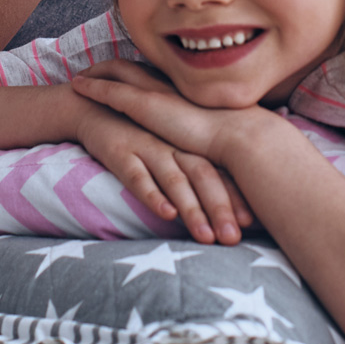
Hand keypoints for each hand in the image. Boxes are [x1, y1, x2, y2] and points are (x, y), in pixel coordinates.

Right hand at [72, 87, 253, 245]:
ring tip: (206, 237)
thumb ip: (191, 170)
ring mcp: (146, 146)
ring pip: (174, 179)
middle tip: (233, 238)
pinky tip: (165, 214)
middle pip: (202, 175)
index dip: (234, 195)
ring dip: (191, 209)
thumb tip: (223, 205)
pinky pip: (137, 176)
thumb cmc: (135, 133)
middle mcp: (171, 144)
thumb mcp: (166, 146)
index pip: (218, 170)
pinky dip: (152, 195)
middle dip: (219, 208)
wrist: (91, 106)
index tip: (253, 223)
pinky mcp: (119, 151)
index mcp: (186, 143)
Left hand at [74, 59, 265, 174]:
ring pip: (115, 73)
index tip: (120, 74)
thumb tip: (205, 140)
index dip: (132, 73)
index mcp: (180, 90)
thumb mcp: (215, 131)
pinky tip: (77, 86)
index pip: (150, 74)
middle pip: (128, 67)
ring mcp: (154, 93)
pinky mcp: (144, 105)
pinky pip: (109, 90)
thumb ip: (204, 131)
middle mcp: (165, 86)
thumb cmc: (235, 140)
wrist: (240, 138)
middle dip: (107, 67)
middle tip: (91, 70)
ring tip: (78, 78)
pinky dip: (92, 87)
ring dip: (94, 74)